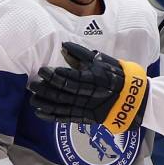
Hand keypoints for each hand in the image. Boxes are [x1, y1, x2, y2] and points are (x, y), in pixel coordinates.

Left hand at [28, 42, 148, 133]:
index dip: (54, 75)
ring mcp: (86, 108)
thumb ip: (81, 54)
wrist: (131, 98)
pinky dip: (51, 116)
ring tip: (32, 98)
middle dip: (45, 89)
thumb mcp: (101, 61)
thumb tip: (64, 46)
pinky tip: (39, 112)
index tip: (42, 70)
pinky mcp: (84, 117)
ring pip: (61, 107)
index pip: (69, 78)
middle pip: (62, 93)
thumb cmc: (116, 75)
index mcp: (92, 78)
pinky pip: (65, 118)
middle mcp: (88, 94)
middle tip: (33, 83)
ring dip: (45, 103)